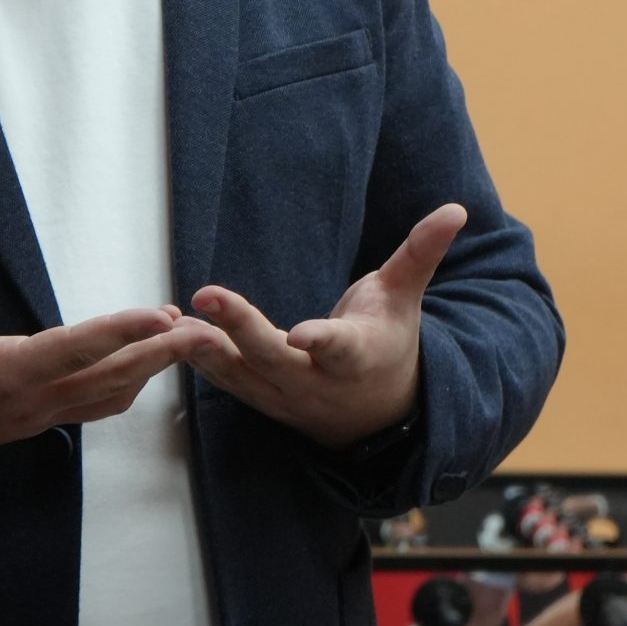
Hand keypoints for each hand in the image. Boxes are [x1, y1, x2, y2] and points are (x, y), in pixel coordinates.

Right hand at [0, 185, 206, 463]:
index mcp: (2, 373)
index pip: (70, 349)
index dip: (117, 332)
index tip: (161, 315)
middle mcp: (31, 402)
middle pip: (110, 378)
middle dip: (162, 354)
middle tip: (208, 329)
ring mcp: (41, 418)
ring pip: (112, 396)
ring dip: (155, 368)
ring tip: (193, 337)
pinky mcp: (44, 421)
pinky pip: (100, 406)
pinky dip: (132, 384)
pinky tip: (152, 361)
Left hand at [185, 202, 466, 448]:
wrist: (377, 416)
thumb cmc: (389, 343)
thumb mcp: (405, 300)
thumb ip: (420, 253)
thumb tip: (456, 208)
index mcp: (358, 357)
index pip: (340, 348)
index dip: (321, 342)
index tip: (301, 334)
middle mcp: (318, 384)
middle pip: (276, 360)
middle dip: (241, 331)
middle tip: (207, 297)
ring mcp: (286, 399)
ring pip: (243, 379)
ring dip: (207, 353)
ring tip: (174, 325)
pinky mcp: (262, 402)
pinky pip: (227, 384)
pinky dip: (199, 362)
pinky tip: (170, 334)